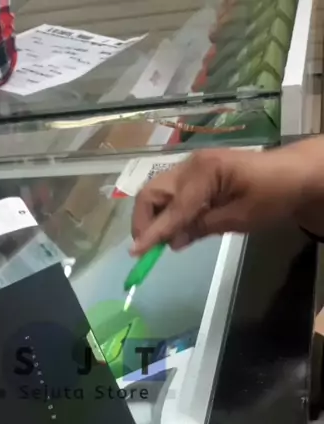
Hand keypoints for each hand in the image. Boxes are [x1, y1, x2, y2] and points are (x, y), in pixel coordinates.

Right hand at [131, 143, 322, 254]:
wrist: (294, 175)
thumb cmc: (272, 196)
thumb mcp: (239, 218)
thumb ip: (202, 228)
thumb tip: (172, 242)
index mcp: (204, 173)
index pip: (171, 209)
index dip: (153, 233)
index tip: (135, 253)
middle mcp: (191, 165)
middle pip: (152, 193)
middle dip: (144, 222)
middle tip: (146, 249)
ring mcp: (192, 167)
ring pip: (157, 192)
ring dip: (153, 217)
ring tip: (158, 241)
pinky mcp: (196, 173)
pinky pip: (171, 193)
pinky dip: (166, 212)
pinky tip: (174, 229)